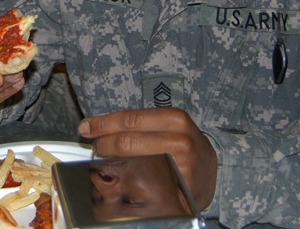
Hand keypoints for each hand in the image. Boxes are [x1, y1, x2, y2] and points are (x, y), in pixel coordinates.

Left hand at [79, 107, 217, 212]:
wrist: (212, 173)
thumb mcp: (169, 130)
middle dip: (104, 142)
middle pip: (129, 138)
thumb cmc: (186, 149)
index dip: (104, 123)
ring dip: (112, 157)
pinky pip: (148, 178)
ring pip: (135, 156)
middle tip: (93, 146)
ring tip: (101, 158)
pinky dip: (129, 176)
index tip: (87, 127)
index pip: (130, 118)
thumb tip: (102, 127)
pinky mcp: (183, 181)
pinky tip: (121, 176)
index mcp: (174, 118)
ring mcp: (182, 160)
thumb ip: (142, 127)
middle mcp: (179, 136)